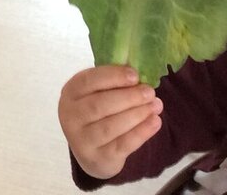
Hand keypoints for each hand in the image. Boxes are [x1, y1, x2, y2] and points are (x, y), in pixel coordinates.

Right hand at [58, 65, 162, 179]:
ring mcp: (81, 140)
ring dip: (137, 114)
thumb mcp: (98, 93)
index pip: (88, 81)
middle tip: (150, 92)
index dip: (113, 76)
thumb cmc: (99, 113)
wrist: (92, 152)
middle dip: (128, 97)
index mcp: (71, 93)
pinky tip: (155, 122)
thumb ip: (113, 81)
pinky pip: (122, 144)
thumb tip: (140, 69)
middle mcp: (71, 117)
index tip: (135, 75)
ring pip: (110, 127)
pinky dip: (141, 132)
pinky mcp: (97, 158)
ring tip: (156, 106)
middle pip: (99, 105)